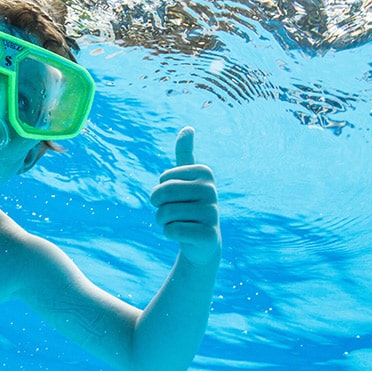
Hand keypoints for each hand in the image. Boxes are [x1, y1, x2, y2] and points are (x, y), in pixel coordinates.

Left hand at [150, 127, 220, 265]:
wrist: (203, 242)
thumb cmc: (190, 205)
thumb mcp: (187, 179)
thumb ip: (185, 154)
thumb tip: (188, 128)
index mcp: (205, 172)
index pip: (163, 179)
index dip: (161, 190)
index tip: (177, 197)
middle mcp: (212, 190)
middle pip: (162, 194)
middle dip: (158, 207)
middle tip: (171, 212)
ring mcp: (213, 213)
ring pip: (164, 214)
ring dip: (164, 222)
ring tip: (180, 223)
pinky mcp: (209, 235)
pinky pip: (172, 231)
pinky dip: (170, 234)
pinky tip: (184, 235)